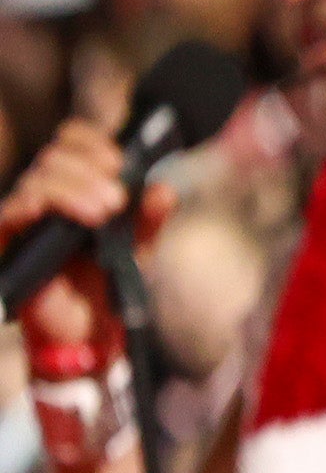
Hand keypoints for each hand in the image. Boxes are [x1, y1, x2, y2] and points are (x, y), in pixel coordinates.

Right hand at [0, 116, 168, 360]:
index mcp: (77, 185)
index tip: (119, 160)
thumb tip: (163, 189)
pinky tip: (55, 211)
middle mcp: (47, 195)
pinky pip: (11, 212)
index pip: (71, 142)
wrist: (88, 330)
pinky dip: (34, 204)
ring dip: (73, 189)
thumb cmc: (108, 281)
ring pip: (37, 180)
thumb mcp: (138, 247)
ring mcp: (27, 217)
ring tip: (105, 211)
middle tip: (116, 197)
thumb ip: (150, 218)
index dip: (92, 142)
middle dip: (89, 169)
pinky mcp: (10, 239)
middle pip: (54, 156)